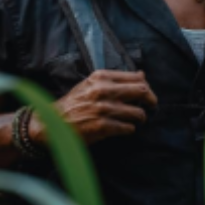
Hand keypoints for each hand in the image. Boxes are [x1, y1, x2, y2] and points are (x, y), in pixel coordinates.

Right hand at [31, 70, 157, 146]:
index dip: (147, 87)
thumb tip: (142, 75)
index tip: (147, 94)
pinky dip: (129, 129)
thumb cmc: (74, 103)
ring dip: (139, 118)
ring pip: (138, 113)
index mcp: (101, 77)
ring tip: (134, 120)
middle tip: (151, 107)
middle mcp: (103, 90)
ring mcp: (103, 109)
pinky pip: (128, 128)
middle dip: (151, 101)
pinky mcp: (103, 126)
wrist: (53, 122)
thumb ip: (116, 79)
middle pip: (142, 92)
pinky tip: (123, 128)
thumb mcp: (91, 84)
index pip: (136, 78)